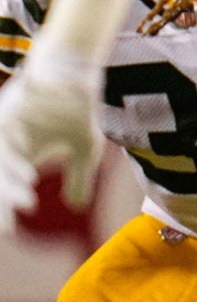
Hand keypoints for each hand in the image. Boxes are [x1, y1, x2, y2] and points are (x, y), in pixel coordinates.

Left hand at [0, 63, 105, 215]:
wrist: (74, 71)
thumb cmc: (75, 109)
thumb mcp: (84, 151)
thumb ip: (77, 179)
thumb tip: (76, 207)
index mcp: (17, 154)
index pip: (5, 186)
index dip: (3, 209)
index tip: (7, 231)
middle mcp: (6, 139)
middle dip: (3, 198)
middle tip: (9, 222)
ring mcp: (7, 122)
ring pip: (2, 156)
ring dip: (11, 178)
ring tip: (24, 196)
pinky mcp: (13, 105)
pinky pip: (9, 136)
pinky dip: (17, 156)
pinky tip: (28, 170)